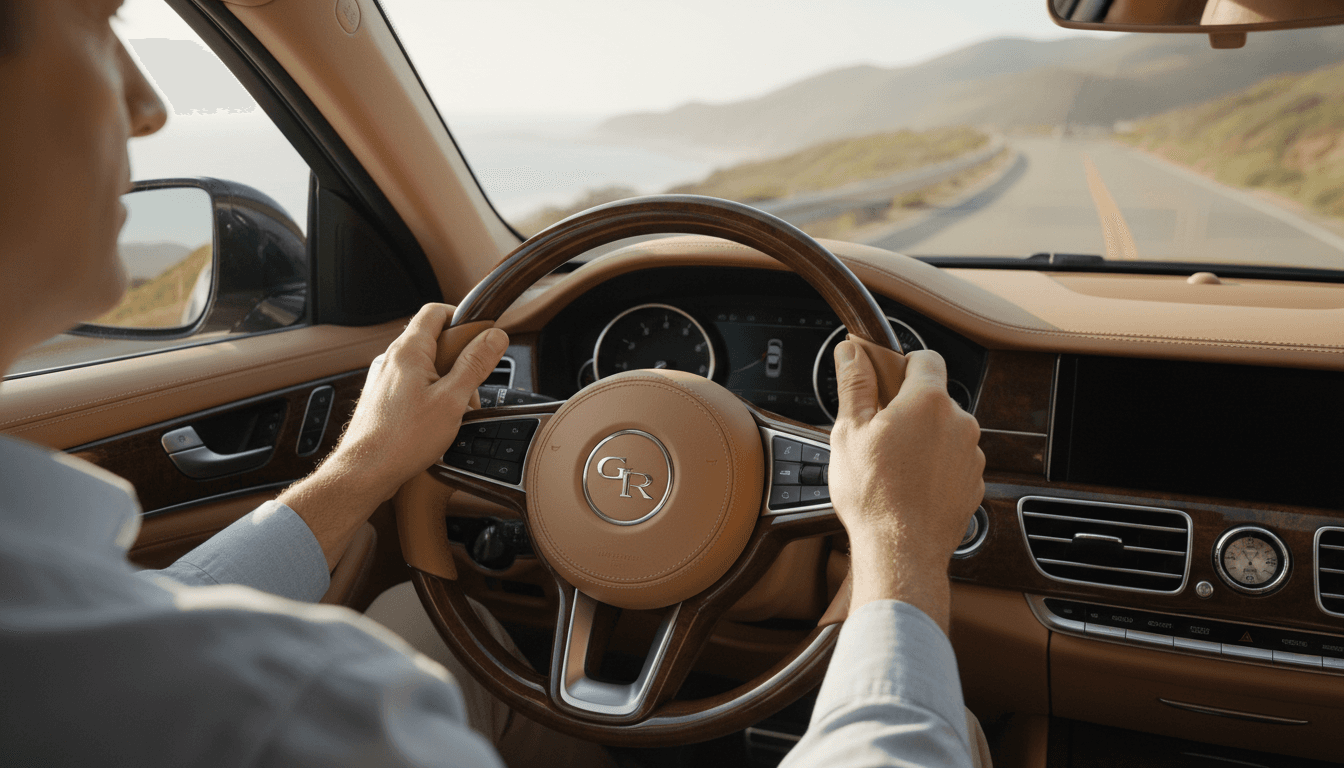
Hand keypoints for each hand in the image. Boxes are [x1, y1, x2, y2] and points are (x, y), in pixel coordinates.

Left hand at [280, 304, 507, 568]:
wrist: (365, 472)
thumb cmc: (402, 440)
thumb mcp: (452, 400)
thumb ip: (475, 364)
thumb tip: (495, 337)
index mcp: (408, 351)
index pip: (435, 311)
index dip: (461, 317)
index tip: (480, 336)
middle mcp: (391, 359)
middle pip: (433, 341)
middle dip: (459, 360)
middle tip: (471, 386)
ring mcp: (383, 379)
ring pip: (424, 366)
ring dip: (445, 382)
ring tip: (454, 411)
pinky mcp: (381, 399)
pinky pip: (412, 386)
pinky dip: (430, 396)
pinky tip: (436, 422)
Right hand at [828, 340, 983, 631]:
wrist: (901, 551)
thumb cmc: (873, 495)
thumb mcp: (849, 432)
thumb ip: (854, 385)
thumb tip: (851, 351)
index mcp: (928, 401)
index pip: (925, 358)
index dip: (902, 364)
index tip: (884, 381)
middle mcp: (959, 422)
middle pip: (934, 398)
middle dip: (908, 409)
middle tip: (878, 433)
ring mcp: (970, 454)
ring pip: (944, 431)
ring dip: (923, 439)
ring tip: (893, 467)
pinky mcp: (973, 482)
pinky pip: (952, 462)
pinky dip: (934, 467)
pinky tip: (909, 486)